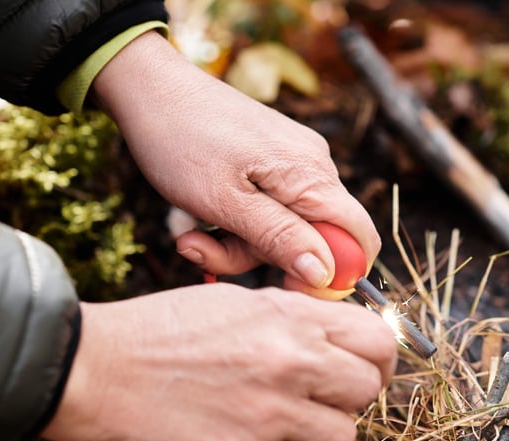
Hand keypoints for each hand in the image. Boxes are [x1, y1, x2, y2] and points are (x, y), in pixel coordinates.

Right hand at [41, 284, 396, 440]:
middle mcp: (293, 363)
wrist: (98, 371)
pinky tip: (248, 434)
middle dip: (350, 394)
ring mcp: (274, 414)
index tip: (366, 366)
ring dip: (320, 429)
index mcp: (293, 318)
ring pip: (343, 436)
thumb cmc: (164, 331)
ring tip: (282, 416)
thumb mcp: (240, 302)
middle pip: (369, 390)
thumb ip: (300, 320)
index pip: (379, 340)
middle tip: (323, 394)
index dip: (378, 357)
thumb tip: (347, 340)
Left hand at [91, 31, 377, 299]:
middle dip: (263, 258)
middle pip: (316, 239)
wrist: (149, 86)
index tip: (285, 287)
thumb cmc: (180, 140)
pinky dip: (237, 222)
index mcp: (312, 175)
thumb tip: (325, 275)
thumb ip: (279, 239)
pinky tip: (202, 214)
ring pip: (287, 228)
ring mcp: (295, 163)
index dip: (335, 274)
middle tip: (203, 251)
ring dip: (238, 243)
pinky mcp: (275, 161)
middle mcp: (315, 166)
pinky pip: (270, 208)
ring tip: (191, 233)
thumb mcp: (224, 202)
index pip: (360, 239)